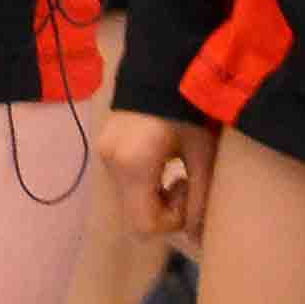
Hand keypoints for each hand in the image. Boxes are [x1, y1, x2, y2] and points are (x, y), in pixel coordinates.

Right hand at [96, 110, 209, 245]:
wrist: (163, 67)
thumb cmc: (189, 107)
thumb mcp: (202, 151)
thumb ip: (201, 195)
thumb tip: (198, 235)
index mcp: (135, 165)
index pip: (145, 225)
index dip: (171, 221)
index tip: (187, 190)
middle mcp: (112, 166)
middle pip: (134, 213)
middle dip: (162, 206)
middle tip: (183, 179)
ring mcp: (102, 157)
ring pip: (128, 198)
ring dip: (152, 193)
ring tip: (172, 167)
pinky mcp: (102, 149)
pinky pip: (122, 182)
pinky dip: (143, 181)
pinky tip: (158, 158)